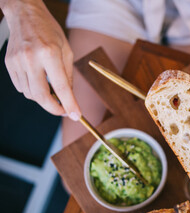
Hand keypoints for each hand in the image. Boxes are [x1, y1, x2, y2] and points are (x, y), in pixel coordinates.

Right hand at [3, 0, 80, 119]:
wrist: (25, 15)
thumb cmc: (49, 31)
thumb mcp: (66, 50)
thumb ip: (68, 75)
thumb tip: (69, 97)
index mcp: (49, 53)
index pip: (60, 86)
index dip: (69, 104)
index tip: (76, 116)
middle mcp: (31, 58)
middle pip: (41, 96)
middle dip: (54, 109)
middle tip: (63, 111)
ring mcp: (17, 62)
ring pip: (30, 94)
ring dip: (43, 98)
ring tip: (52, 90)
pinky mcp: (9, 64)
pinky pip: (21, 87)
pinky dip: (32, 90)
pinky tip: (39, 81)